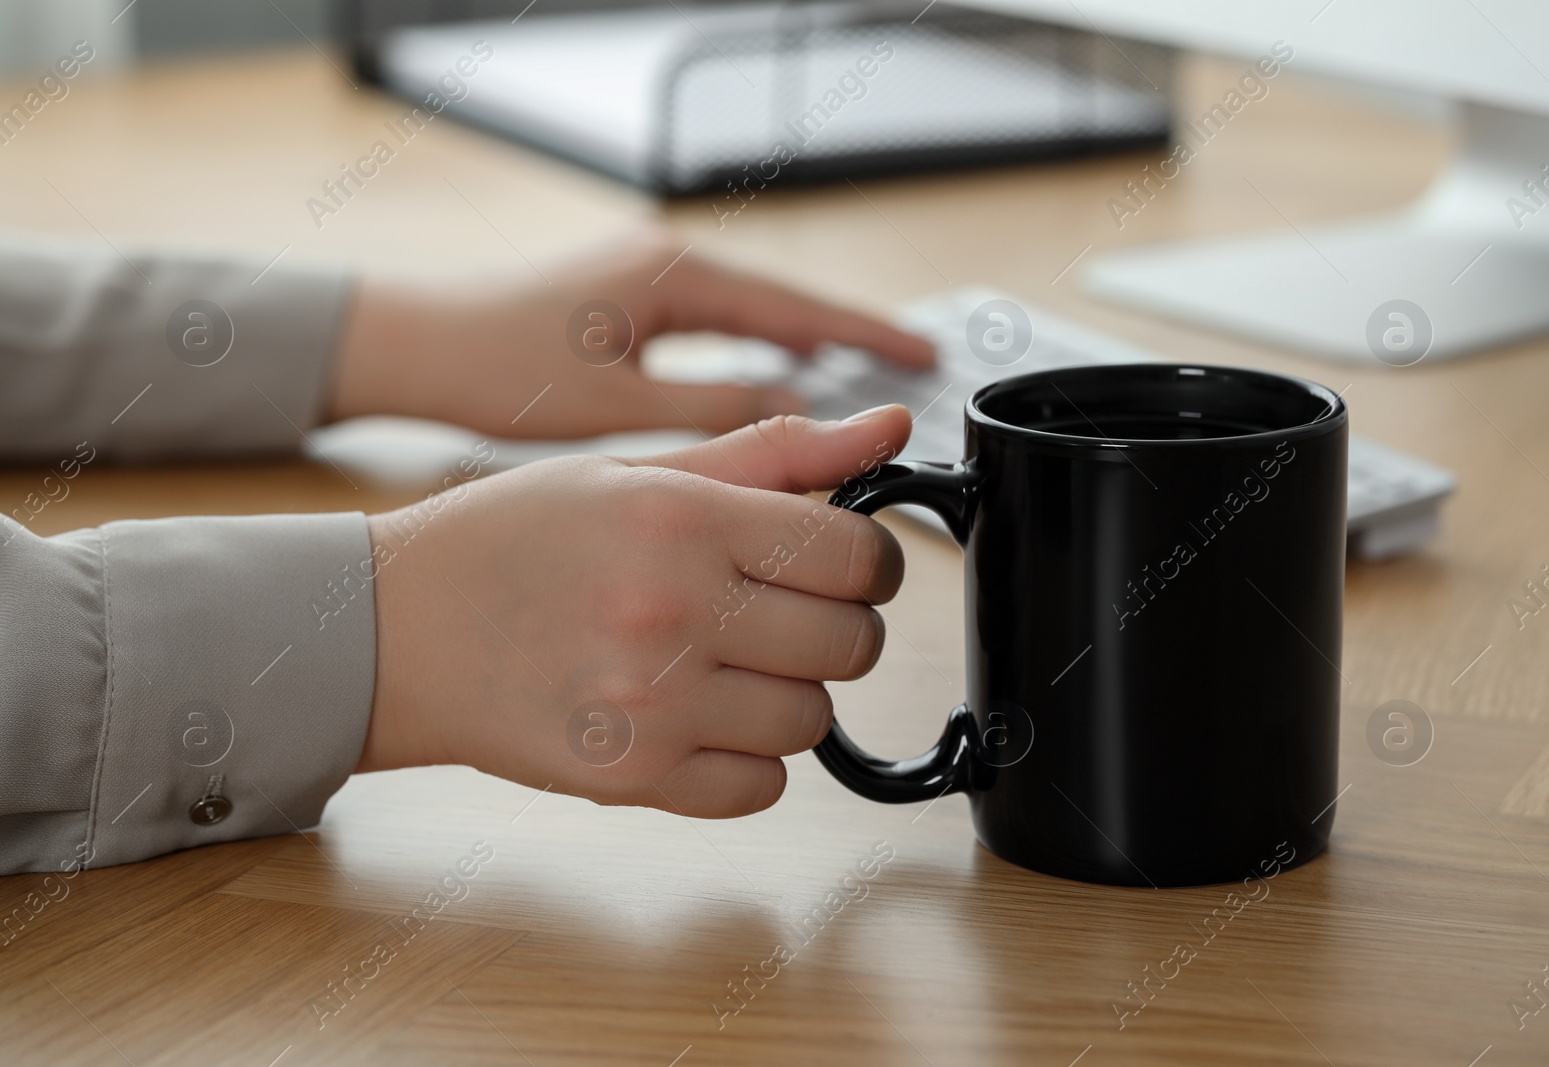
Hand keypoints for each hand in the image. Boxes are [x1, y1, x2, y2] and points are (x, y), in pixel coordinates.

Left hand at [326, 231, 934, 439]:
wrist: (414, 345)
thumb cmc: (496, 368)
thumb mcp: (616, 407)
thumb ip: (711, 410)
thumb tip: (794, 415)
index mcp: (670, 275)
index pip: (793, 307)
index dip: (862, 336)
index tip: (920, 357)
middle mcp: (664, 263)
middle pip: (781, 302)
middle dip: (845, 335)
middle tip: (912, 362)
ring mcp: (644, 277)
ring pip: (747, 314)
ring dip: (800, 343)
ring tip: (857, 376)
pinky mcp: (625, 299)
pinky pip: (712, 325)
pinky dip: (752, 350)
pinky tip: (770, 379)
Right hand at [357, 403, 912, 816]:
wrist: (394, 629)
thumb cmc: (513, 537)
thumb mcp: (636, 468)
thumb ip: (774, 452)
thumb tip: (891, 425)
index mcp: (680, 519)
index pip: (855, 555)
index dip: (867, 562)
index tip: (842, 565)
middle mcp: (671, 611)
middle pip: (851, 643)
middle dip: (835, 627)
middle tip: (782, 615)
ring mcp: (652, 705)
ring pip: (812, 720)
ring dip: (787, 695)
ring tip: (724, 665)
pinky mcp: (630, 779)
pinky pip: (760, 788)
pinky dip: (747, 760)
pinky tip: (697, 719)